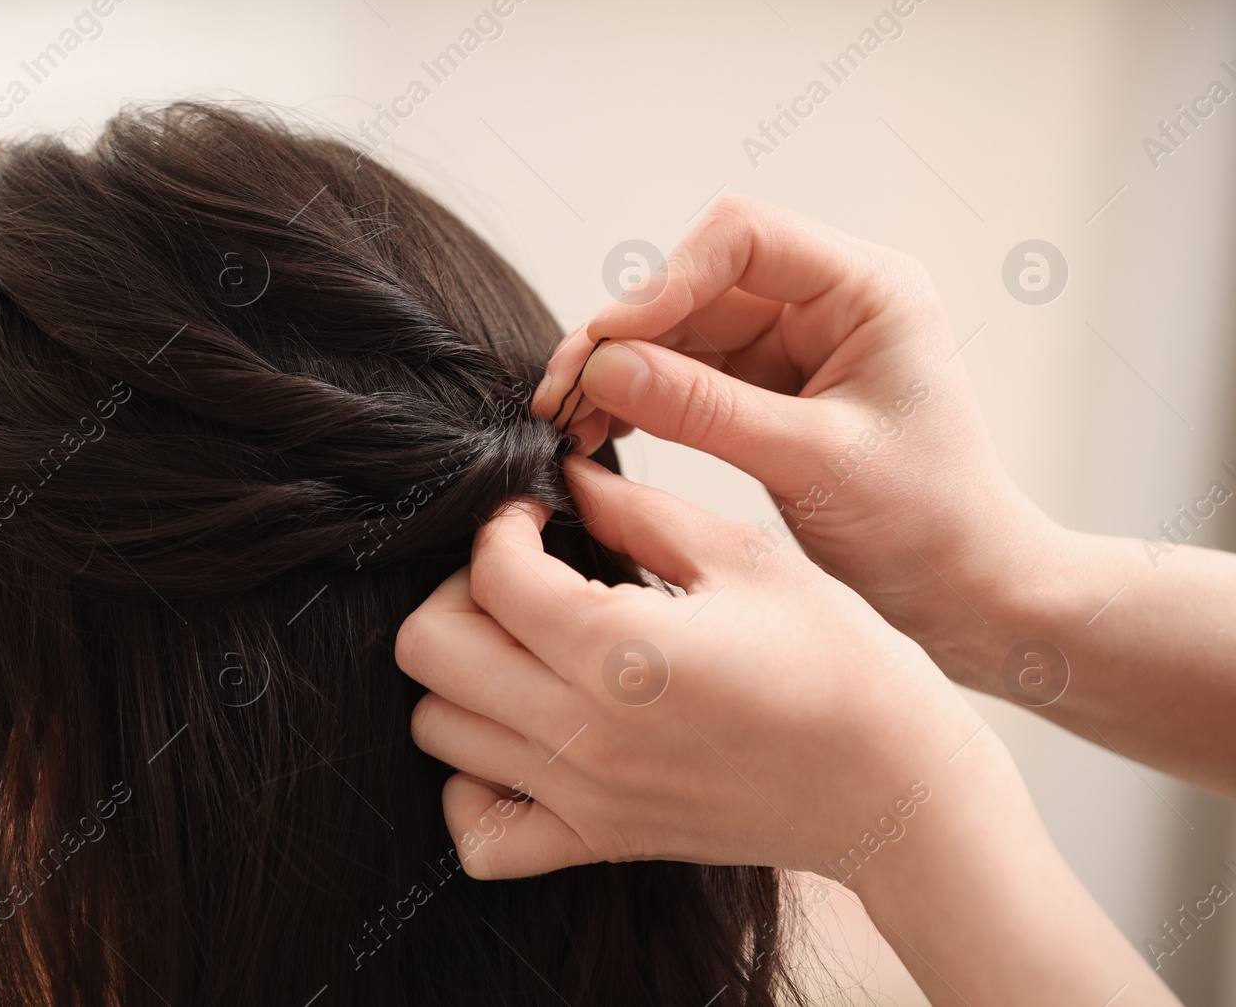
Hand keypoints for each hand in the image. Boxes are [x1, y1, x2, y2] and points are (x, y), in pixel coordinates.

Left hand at [395, 456, 985, 878]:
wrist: (892, 789)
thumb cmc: (839, 661)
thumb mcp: (744, 556)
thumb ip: (637, 510)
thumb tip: (563, 478)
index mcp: (620, 649)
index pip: (489, 573)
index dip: (503, 524)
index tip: (537, 513)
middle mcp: (583, 732)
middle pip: (427, 652)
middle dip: (458, 591)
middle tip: (519, 574)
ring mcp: (583, 796)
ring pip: (438, 730)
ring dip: (462, 676)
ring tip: (526, 648)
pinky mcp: (598, 841)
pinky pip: (479, 833)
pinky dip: (472, 783)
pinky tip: (522, 737)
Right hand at [534, 197, 1063, 679]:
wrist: (964, 592)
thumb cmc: (927, 524)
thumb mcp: (813, 463)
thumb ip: (706, 412)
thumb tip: (605, 368)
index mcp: (867, 290)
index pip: (743, 240)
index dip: (665, 281)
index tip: (608, 344)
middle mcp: (826, 302)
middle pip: (695, 284)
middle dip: (623, 337)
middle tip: (562, 396)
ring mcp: (792, 343)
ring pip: (679, 329)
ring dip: (619, 372)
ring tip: (569, 424)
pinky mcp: (766, 388)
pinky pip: (684, 374)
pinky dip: (638, 399)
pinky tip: (601, 431)